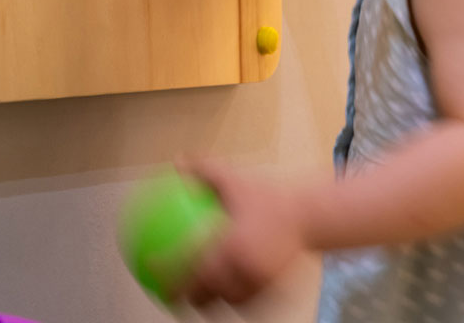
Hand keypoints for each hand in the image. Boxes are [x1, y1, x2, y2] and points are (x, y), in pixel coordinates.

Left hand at [180, 159, 308, 307]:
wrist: (311, 215)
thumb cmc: (271, 195)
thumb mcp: (235, 179)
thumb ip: (204, 171)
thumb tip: (177, 160)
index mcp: (230, 246)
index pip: (190, 266)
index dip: (167, 273)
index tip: (151, 269)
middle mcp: (243, 269)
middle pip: (206, 294)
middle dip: (185, 298)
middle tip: (170, 293)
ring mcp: (259, 283)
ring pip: (227, 301)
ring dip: (211, 303)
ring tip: (196, 301)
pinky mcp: (273, 289)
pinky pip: (249, 300)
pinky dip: (235, 300)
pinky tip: (228, 296)